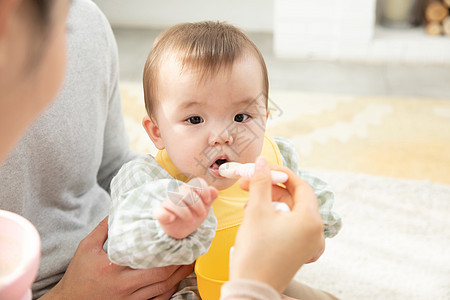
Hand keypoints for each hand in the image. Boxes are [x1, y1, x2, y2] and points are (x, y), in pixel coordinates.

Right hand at [39, 217, 193, 299]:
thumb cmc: (78, 275)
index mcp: (112, 268)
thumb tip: (120, 210)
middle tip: (191, 248)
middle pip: (162, 275)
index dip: (168, 250)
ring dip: (179, 275)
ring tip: (189, 261)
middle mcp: (123, 286)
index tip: (178, 237)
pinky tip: (176, 280)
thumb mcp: (86, 248)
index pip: (148, 259)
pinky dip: (170, 290)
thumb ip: (104, 229)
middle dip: (180, 262)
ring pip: (163, 289)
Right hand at [153, 178, 217, 238]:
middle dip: (198, 205)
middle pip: (188, 192)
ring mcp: (168, 203)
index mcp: (190, 189)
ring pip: (175, 201)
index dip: (204, 190)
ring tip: (191, 221)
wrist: (182, 228)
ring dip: (185, 213)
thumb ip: (210, 197)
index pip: (197, 182)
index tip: (207, 201)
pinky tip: (172, 218)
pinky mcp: (161, 214)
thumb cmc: (193, 213)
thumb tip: (214, 190)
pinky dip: (166, 215)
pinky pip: (159, 212)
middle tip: (202, 215)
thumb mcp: (204, 206)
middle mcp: (178, 193)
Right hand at [230, 157, 324, 292]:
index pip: (300, 185)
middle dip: (271, 187)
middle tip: (249, 182)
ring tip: (248, 201)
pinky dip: (274, 217)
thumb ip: (261, 183)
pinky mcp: (299, 251)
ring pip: (291, 211)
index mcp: (311, 220)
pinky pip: (290, 226)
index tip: (263, 167)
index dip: (280, 173)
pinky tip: (256, 216)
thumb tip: (262, 162)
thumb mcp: (257, 211)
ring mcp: (308, 243)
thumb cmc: (256, 252)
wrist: (252, 288)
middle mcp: (315, 231)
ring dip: (269, 202)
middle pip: (295, 198)